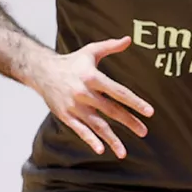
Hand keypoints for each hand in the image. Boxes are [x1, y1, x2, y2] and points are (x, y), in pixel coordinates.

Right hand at [28, 37, 153, 156]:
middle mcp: (84, 93)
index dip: (135, 102)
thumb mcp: (90, 51)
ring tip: (124, 152)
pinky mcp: (65, 116)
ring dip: (112, 139)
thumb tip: (129, 39)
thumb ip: (110, 46)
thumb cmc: (71, 62)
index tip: (149, 112)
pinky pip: (80, 130)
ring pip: (97, 125)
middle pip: (111, 110)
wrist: (42, 71)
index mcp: (93, 77)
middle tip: (144, 132)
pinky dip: (90, 140)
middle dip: (129, 122)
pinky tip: (101, 150)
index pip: (119, 92)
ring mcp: (74, 106)